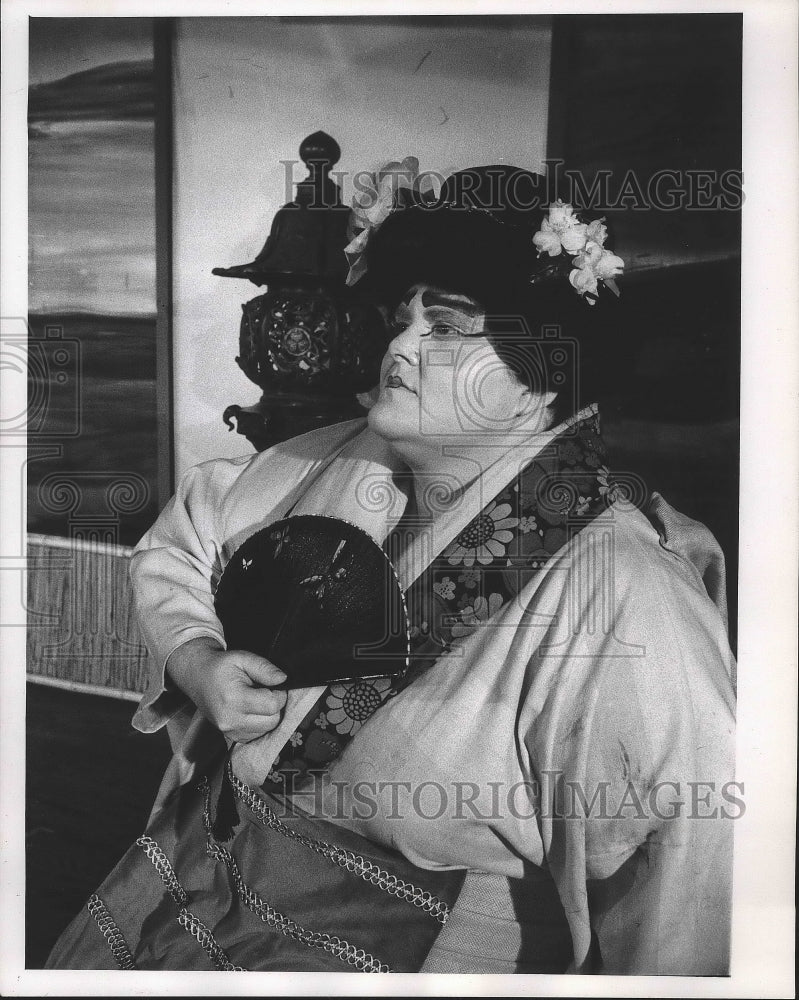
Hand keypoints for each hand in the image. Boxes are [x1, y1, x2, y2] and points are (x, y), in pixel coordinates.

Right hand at [166, 637, 287, 742]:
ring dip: (268, 716)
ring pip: (266, 730)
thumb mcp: (243, 657)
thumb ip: (264, 668)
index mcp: (233, 699)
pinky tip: (252, 710)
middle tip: (266, 691)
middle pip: (272, 721)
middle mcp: (230, 719)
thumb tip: (283, 679)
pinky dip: (260, 724)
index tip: (274, 685)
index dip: (279, 694)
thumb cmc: (220, 666)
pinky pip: (256, 735)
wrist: (197, 676)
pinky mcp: (230, 736)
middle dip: (276, 706)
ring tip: (257, 699)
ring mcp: (228, 731)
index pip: (271, 705)